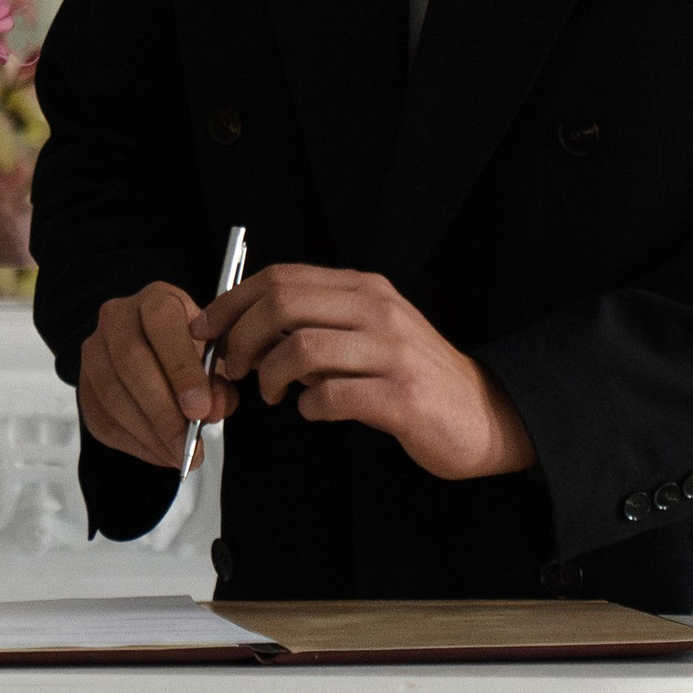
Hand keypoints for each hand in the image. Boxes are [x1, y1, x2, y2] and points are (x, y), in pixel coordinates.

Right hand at [79, 281, 229, 471]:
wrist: (153, 347)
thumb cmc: (189, 348)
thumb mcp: (214, 354)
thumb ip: (218, 380)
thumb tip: (212, 409)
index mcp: (155, 300)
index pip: (161, 324)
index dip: (181, 369)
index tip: (200, 409)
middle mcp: (117, 319)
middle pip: (131, 362)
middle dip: (163, 410)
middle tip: (188, 443)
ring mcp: (94, 352)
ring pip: (112, 395)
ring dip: (148, 433)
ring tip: (179, 454)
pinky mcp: (84, 386)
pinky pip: (102, 419)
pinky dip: (135, 443)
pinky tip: (160, 452)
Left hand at [199, 266, 534, 482]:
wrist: (484, 414)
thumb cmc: (416, 377)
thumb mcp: (368, 334)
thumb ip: (317, 326)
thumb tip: (251, 331)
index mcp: (365, 289)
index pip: (283, 277)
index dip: (234, 301)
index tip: (207, 328)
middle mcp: (378, 311)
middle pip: (284, 303)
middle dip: (243, 337)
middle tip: (234, 367)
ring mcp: (392, 353)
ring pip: (302, 347)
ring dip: (271, 375)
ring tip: (274, 393)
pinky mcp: (402, 397)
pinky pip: (333, 396)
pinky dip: (309, 406)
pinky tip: (312, 411)